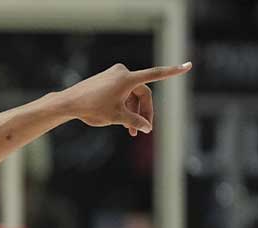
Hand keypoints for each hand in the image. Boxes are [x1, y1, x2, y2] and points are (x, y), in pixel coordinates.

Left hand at [63, 61, 191, 136]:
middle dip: (143, 112)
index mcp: (127, 78)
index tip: (189, 66)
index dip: (173, 72)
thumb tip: (148, 127)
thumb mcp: (116, 117)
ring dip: (134, 111)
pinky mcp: (107, 78)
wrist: (68, 102)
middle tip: (142, 130)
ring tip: (131, 130)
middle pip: (142, 93)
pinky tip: (122, 120)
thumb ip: (135, 121)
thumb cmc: (91, 108)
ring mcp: (114, 74)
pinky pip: (122, 92)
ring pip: (132, 94)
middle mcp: (122, 72)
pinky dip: (125, 105)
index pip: (156, 75)